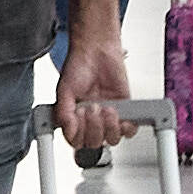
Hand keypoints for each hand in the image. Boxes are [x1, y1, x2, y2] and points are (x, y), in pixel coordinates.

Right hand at [54, 34, 132, 152]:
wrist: (96, 51)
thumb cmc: (79, 67)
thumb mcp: (64, 90)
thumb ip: (63, 113)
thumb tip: (69, 131)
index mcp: (75, 120)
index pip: (77, 142)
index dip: (79, 135)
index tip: (78, 116)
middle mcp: (91, 121)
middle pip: (95, 143)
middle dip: (94, 127)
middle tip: (92, 107)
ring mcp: (108, 117)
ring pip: (112, 139)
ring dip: (109, 127)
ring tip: (106, 108)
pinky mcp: (124, 110)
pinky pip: (129, 130)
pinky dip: (126, 126)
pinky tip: (119, 113)